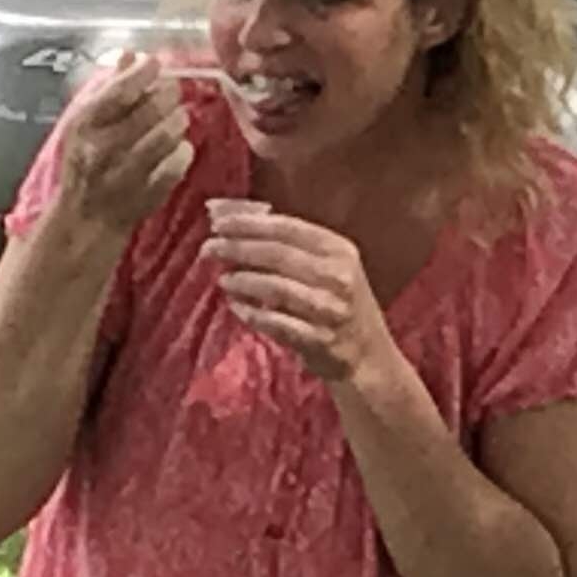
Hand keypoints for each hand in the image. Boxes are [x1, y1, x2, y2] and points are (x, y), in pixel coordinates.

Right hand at [52, 57, 190, 236]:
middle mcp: (103, 149)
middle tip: (172, 92)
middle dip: (168, 95)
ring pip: (167, 136)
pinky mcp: (147, 194)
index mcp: (84, 126)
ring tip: (176, 117)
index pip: (118, 92)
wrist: (85, 218)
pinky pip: (177, 165)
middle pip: (150, 111)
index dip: (142, 73)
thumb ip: (108, 89)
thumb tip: (130, 55)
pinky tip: (179, 146)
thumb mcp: (85, 124)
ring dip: (178, 121)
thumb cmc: (84, 163)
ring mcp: (126, 174)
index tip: (155, 62)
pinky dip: (184, 151)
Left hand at [204, 203, 395, 388]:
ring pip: (275, 287)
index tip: (217, 220)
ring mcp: (329, 308)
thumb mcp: (329, 267)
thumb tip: (235, 219)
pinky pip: (276, 323)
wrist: (368, 357)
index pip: (286, 227)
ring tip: (223, 279)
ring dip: (242, 281)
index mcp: (339, 249)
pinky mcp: (319, 339)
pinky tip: (236, 307)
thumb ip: (290, 245)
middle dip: (237, 248)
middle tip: (208, 248)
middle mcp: (337, 275)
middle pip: (277, 254)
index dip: (248, 223)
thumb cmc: (340, 304)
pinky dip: (252, 314)